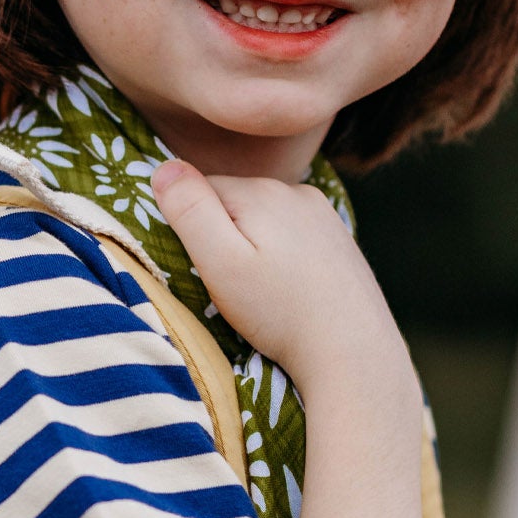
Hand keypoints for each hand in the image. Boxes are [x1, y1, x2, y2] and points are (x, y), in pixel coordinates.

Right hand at [150, 161, 411, 404]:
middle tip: (234, 286)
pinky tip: (289, 287)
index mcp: (262, 191)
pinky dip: (282, 255)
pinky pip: (292, 234)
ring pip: (264, 218)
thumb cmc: (279, 312)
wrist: (353, 350)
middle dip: (223, 235)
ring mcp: (323, 214)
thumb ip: (190, 211)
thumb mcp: (221, 263)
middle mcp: (296, 191)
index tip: (204, 267)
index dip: (190, 228)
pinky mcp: (338, 240)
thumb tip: (164, 167)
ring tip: (263, 290)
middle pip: (234, 201)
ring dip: (254, 245)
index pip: (199, 189)